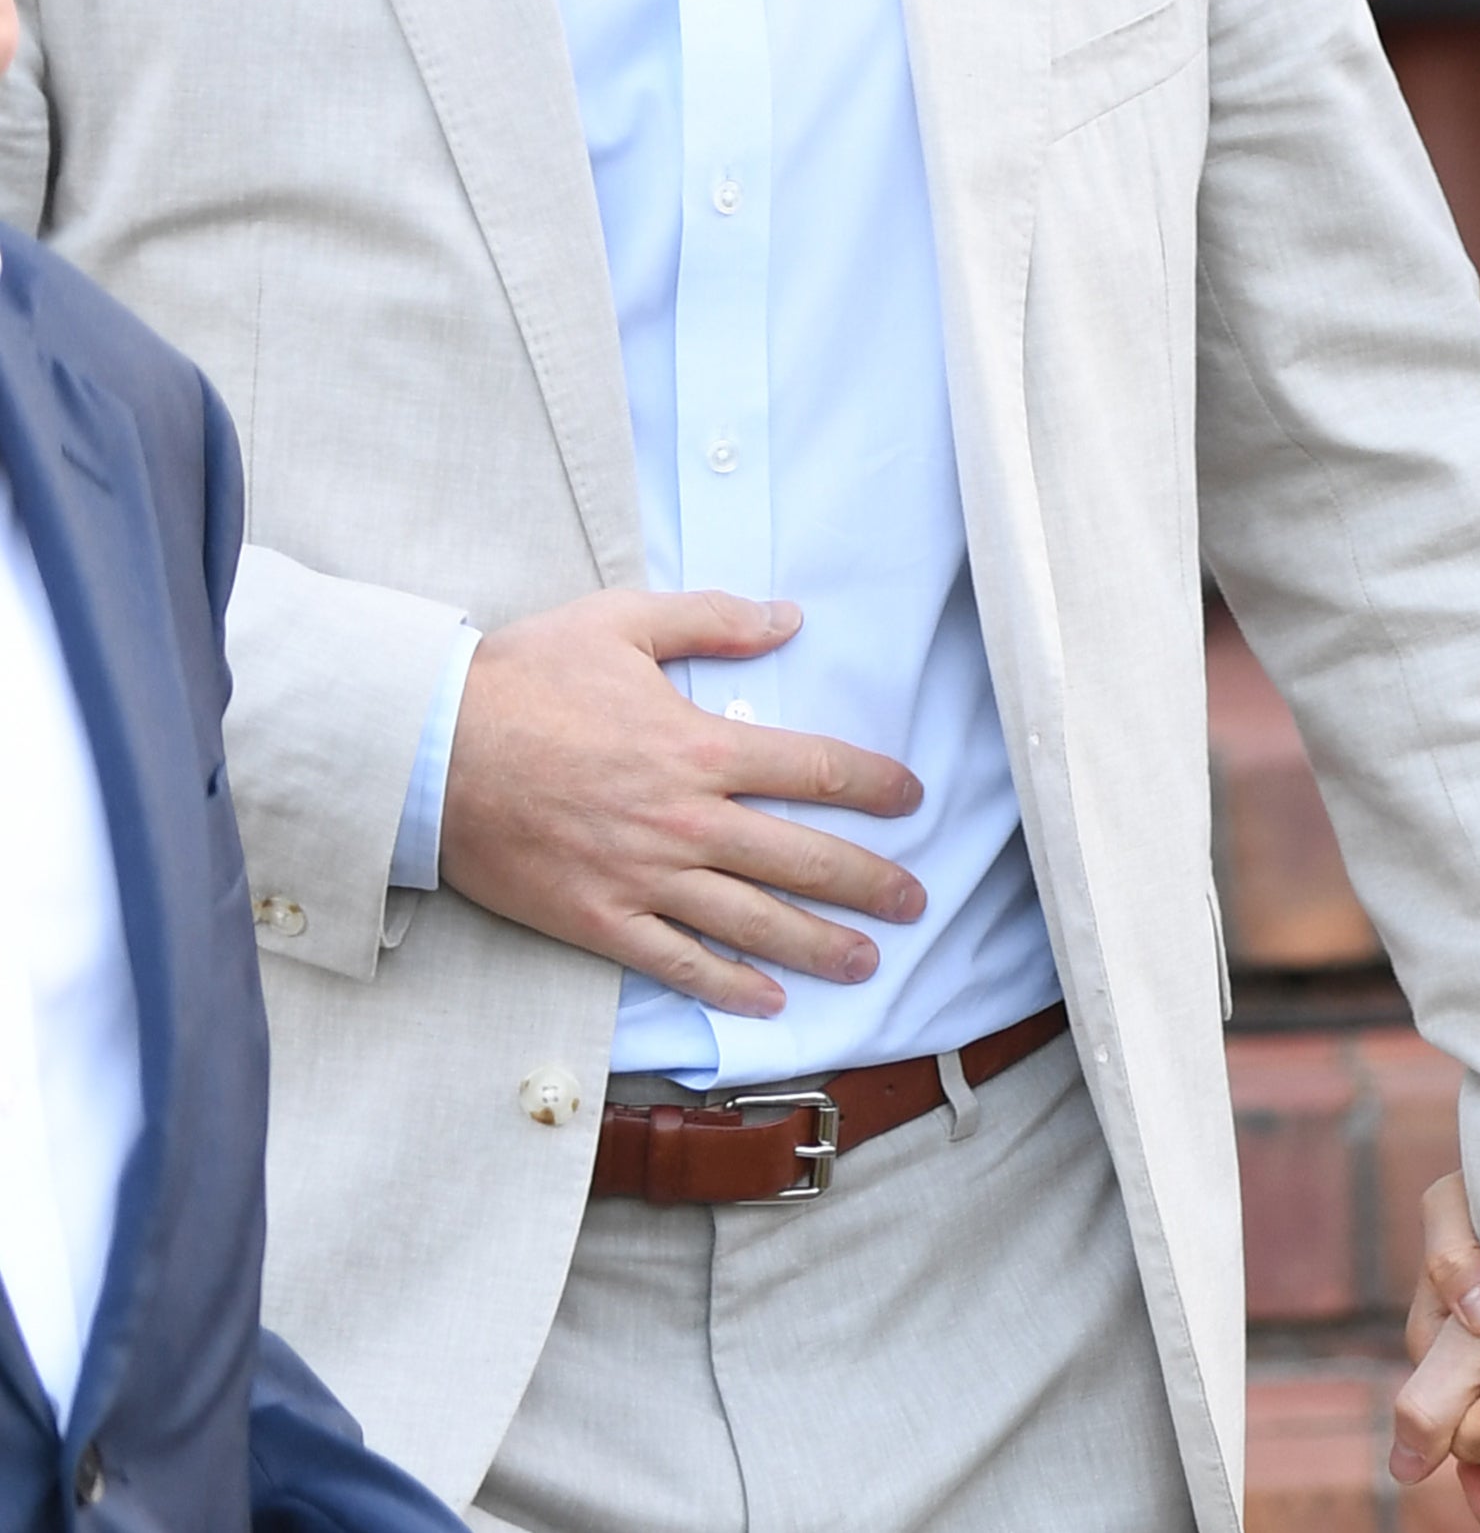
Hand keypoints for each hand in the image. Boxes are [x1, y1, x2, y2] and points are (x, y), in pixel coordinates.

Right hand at [439, 588, 927, 1016]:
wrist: (423, 748)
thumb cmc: (522, 678)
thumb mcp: (621, 622)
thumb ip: (713, 618)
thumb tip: (790, 619)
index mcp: (700, 746)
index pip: (818, 770)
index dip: (877, 786)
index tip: (912, 799)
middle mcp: (685, 820)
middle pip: (804, 859)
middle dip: (870, 883)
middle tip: (917, 903)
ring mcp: (643, 877)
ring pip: (753, 922)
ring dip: (819, 945)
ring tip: (868, 961)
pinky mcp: (596, 919)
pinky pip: (676, 962)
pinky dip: (727, 987)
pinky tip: (769, 1001)